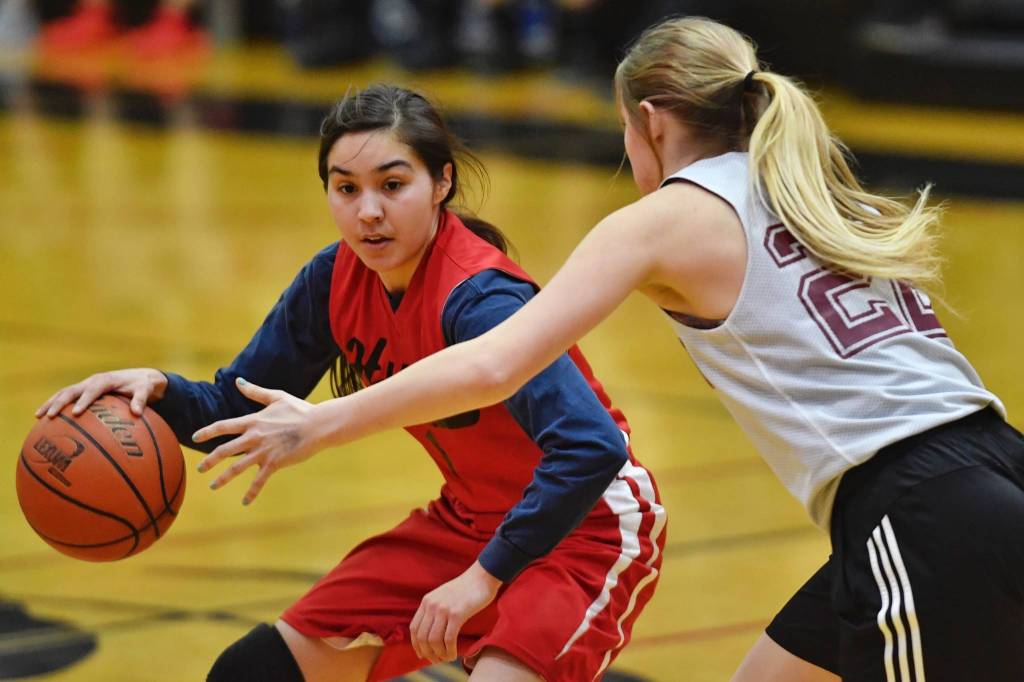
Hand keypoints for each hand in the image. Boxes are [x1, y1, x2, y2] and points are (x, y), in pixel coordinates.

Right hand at [35, 368, 167, 418]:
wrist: (140, 377)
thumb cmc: (143, 385)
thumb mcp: (146, 390)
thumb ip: (141, 399)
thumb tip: (138, 413)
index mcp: (105, 380)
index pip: (93, 390)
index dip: (84, 400)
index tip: (76, 413)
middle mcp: (92, 381)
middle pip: (71, 390)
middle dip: (59, 402)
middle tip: (49, 416)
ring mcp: (86, 385)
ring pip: (64, 393)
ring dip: (51, 403)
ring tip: (38, 416)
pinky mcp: (83, 391)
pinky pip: (67, 398)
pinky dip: (55, 406)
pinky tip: (46, 420)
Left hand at [193, 378, 319, 504]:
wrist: (318, 425)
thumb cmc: (300, 410)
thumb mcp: (277, 397)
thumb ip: (255, 392)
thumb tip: (238, 381)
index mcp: (253, 421)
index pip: (223, 426)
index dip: (207, 431)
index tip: (194, 437)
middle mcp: (254, 437)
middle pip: (224, 450)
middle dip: (209, 460)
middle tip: (199, 468)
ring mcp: (263, 452)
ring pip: (236, 468)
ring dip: (223, 478)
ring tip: (213, 486)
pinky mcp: (274, 463)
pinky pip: (259, 481)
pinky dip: (251, 492)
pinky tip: (244, 502)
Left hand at [410, 561, 501, 663]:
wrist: (482, 577)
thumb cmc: (466, 589)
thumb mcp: (443, 596)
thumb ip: (435, 609)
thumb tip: (431, 632)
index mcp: (427, 601)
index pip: (414, 628)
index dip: (416, 645)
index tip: (422, 654)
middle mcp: (432, 605)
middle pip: (422, 637)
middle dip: (428, 653)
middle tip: (436, 660)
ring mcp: (444, 609)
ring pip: (434, 640)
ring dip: (439, 654)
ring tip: (447, 658)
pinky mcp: (457, 613)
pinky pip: (448, 638)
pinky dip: (449, 650)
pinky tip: (453, 655)